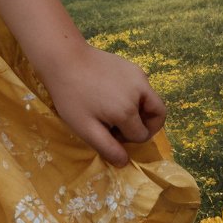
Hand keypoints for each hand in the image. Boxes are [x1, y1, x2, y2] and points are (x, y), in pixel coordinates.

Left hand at [40, 41, 167, 167]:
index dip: (126, 139)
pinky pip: (143, 87)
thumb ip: (107, 148)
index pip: (141, 135)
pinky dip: (135, 96)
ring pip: (152, 101)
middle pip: (158, 116)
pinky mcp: (133, 66)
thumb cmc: (71, 95)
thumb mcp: (85, 127)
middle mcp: (140, 91)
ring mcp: (138, 76)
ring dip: (141, 110)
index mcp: (128, 110)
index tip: (107, 132)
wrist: (63, 59)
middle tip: (121, 125)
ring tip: (115, 109)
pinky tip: (112, 93)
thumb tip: (124, 163)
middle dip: (145, 126)